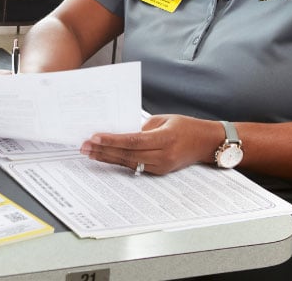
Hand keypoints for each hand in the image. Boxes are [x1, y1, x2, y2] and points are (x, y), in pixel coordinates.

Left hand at [79, 115, 222, 174]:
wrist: (207, 143)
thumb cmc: (187, 127)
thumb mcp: (164, 120)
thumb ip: (142, 127)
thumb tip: (121, 133)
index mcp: (165, 139)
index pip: (133, 140)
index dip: (112, 140)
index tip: (94, 137)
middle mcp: (163, 156)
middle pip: (127, 154)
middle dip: (103, 150)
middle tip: (84, 146)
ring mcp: (161, 166)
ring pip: (129, 162)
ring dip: (107, 157)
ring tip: (90, 152)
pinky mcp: (160, 171)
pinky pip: (136, 166)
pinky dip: (120, 161)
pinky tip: (106, 156)